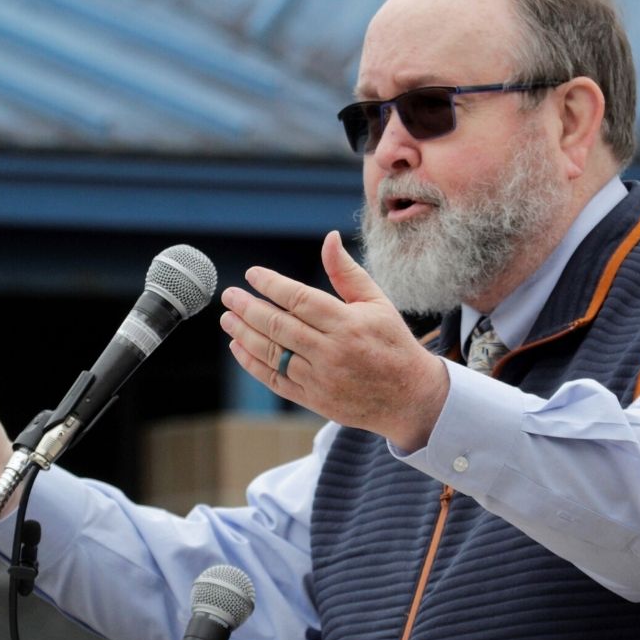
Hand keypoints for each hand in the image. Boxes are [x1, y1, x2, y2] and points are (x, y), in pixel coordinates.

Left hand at [219, 231, 448, 449]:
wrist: (410, 396)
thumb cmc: (392, 343)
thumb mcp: (378, 302)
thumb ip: (346, 273)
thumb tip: (328, 238)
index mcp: (348, 323)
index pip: (299, 299)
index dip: (271, 285)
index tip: (252, 275)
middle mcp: (332, 351)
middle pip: (279, 326)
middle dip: (248, 308)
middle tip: (229, 296)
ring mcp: (321, 379)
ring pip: (273, 353)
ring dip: (245, 334)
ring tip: (228, 318)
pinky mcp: (314, 400)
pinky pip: (275, 380)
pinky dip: (253, 364)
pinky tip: (239, 347)